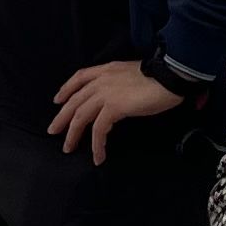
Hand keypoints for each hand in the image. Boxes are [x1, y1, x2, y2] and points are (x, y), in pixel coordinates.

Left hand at [46, 58, 181, 164]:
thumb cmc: (161, 77)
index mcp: (107, 70)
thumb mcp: (134, 75)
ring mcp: (106, 93)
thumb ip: (120, 83)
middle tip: (53, 131)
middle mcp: (102, 80)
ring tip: (69, 148)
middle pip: (74, 101)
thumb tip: (118, 97)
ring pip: (80, 117)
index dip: (65, 89)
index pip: (79, 77)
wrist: (172, 76)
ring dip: (73, 135)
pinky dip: (96, 145)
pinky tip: (98, 155)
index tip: (57, 100)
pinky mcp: (113, 107)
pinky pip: (99, 130)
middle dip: (61, 118)